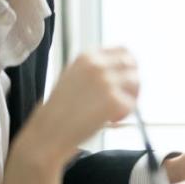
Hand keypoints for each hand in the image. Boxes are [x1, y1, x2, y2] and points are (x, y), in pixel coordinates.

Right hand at [24, 48, 138, 160]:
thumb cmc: (60, 110)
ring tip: (113, 111)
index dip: (130, 64)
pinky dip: (124, 114)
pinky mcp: (114, 100)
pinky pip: (131, 104)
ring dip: (130, 97)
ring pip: (136, 82)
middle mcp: (97, 65)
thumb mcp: (74, 77)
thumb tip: (124, 69)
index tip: (128, 76)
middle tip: (124, 97)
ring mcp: (107, 82)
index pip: (123, 50)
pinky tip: (108, 120)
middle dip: (132, 81)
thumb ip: (96, 70)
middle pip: (132, 65)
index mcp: (87, 57)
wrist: (48, 133)